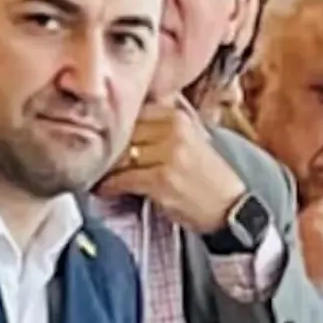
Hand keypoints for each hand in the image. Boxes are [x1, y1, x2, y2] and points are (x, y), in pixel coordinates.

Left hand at [95, 101, 245, 234]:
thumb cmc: (206, 177)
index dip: (114, 130)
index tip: (99, 142)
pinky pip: (122, 179)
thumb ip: (161, 127)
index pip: (132, 114)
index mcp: (177, 116)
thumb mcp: (190, 139)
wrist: (231, 208)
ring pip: (119, 156)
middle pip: (123, 134)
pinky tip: (104, 190)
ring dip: (103, 169)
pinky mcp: (162, 179)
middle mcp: (173, 130)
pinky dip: (108, 186)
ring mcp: (168, 154)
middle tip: (91, 161)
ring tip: (95, 176)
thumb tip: (120, 124)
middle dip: (106, 150)